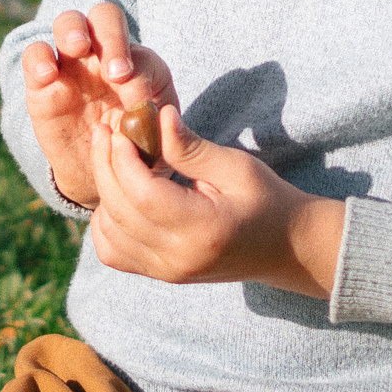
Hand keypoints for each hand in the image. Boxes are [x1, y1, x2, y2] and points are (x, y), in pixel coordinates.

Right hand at [21, 3, 176, 207]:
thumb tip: (153, 110)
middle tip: (115, 72)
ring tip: (78, 48)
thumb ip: (160, 128)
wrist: (99, 175)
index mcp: (136, 64)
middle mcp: (102, 55)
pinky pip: (34, 56)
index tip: (137, 99)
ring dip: (73, 30)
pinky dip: (38, 58)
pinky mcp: (41, 86)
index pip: (138, 51)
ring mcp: (70, 66)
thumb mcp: (157, 143)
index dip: (139, 71)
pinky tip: (47, 74)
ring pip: (67, 23)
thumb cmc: (135, 151)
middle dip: (111, 36)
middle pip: (104, 17)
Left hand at [85, 103, 345, 299]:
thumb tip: (157, 117)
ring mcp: (166, 272)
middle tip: (106, 132)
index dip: (122, 158)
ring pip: (108, 233)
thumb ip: (191, 147)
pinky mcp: (160, 274)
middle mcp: (178, 258)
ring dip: (103, 192)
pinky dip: (106, 223)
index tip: (119, 128)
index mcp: (202, 229)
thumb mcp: (237, 167)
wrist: (287, 248)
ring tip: (114, 159)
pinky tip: (119, 195)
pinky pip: (113, 253)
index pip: (143, 194)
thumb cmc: (267, 200)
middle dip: (104, 166)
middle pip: (119, 211)